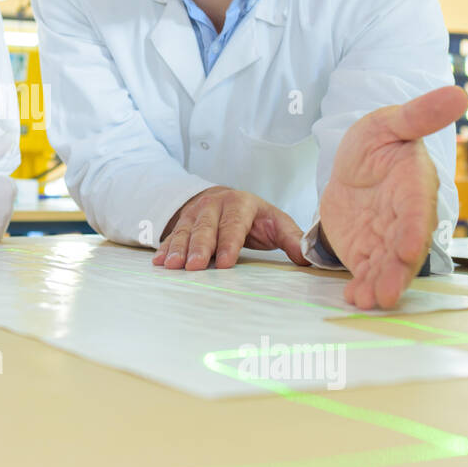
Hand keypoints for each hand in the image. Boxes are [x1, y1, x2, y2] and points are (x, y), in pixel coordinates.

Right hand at [153, 186, 308, 270]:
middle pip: (206, 228)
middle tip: (195, 267)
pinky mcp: (182, 223)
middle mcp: (214, 205)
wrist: (226, 199)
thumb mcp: (276, 223)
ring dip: (178, 249)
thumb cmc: (256, 218)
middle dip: (199, 248)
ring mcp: (195, 213)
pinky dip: (165, 249)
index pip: (234, 225)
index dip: (229, 244)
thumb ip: (292, 238)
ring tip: (172, 266)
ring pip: (185, 232)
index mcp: (240, 204)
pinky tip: (159, 262)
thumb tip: (308, 257)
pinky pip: (172, 236)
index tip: (226, 263)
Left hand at [319, 85, 467, 308]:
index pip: (418, 211)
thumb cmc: (377, 141)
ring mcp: (388, 238)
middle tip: (384, 294)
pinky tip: (353, 298)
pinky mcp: (370, 251)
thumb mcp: (389, 123)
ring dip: (378, 286)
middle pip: (405, 249)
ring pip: (388, 267)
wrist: (353, 166)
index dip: (413, 230)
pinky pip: (368, 272)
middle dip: (396, 272)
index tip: (406, 248)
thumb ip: (418, 114)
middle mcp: (407, 218)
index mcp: (415, 186)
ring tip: (365, 301)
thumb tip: (458, 93)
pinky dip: (362, 286)